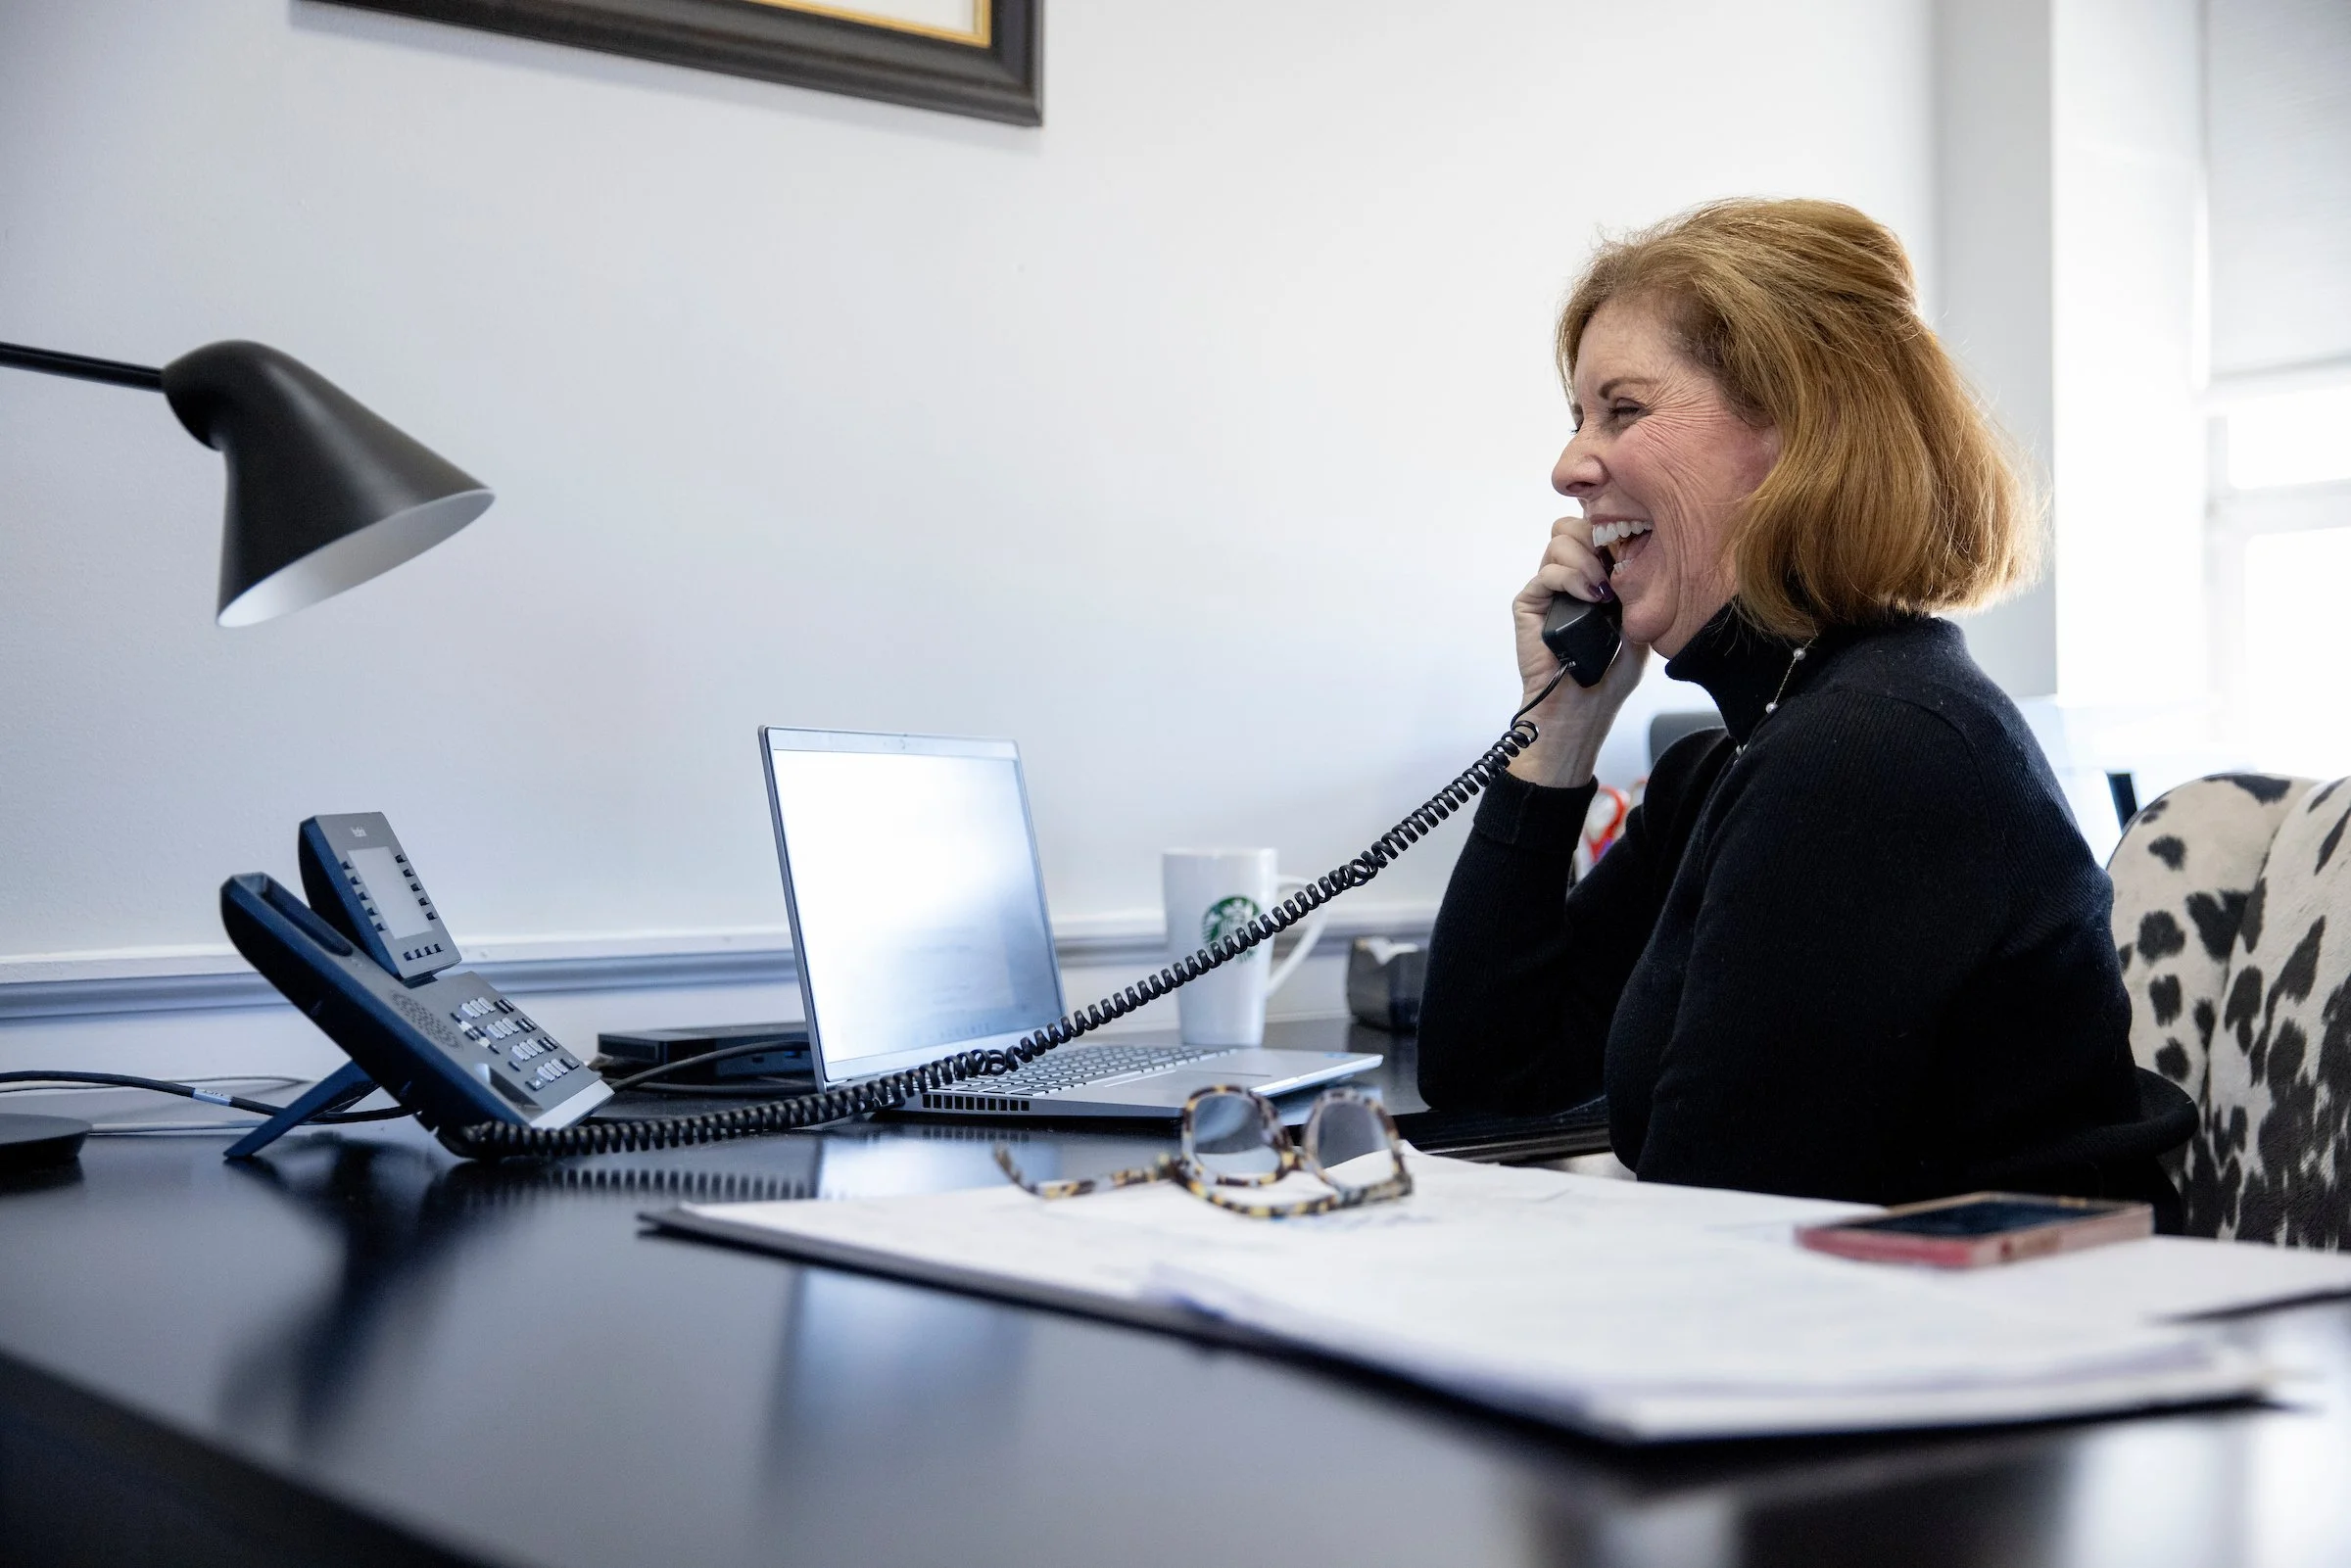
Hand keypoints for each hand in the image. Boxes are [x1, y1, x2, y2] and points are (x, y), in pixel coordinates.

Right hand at [1507, 514, 1649, 787]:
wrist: (1581, 711)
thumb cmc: (1609, 678)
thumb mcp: (1639, 627)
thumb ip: (1638, 590)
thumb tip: (1640, 553)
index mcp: (1592, 579)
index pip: (1595, 531)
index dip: (1612, 529)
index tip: (1632, 548)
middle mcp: (1568, 579)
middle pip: (1573, 526)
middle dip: (1597, 537)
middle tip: (1614, 567)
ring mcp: (1547, 591)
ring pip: (1558, 541)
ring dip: (1586, 559)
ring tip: (1601, 590)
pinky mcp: (1528, 604)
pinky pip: (1546, 573)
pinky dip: (1570, 577)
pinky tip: (1590, 597)